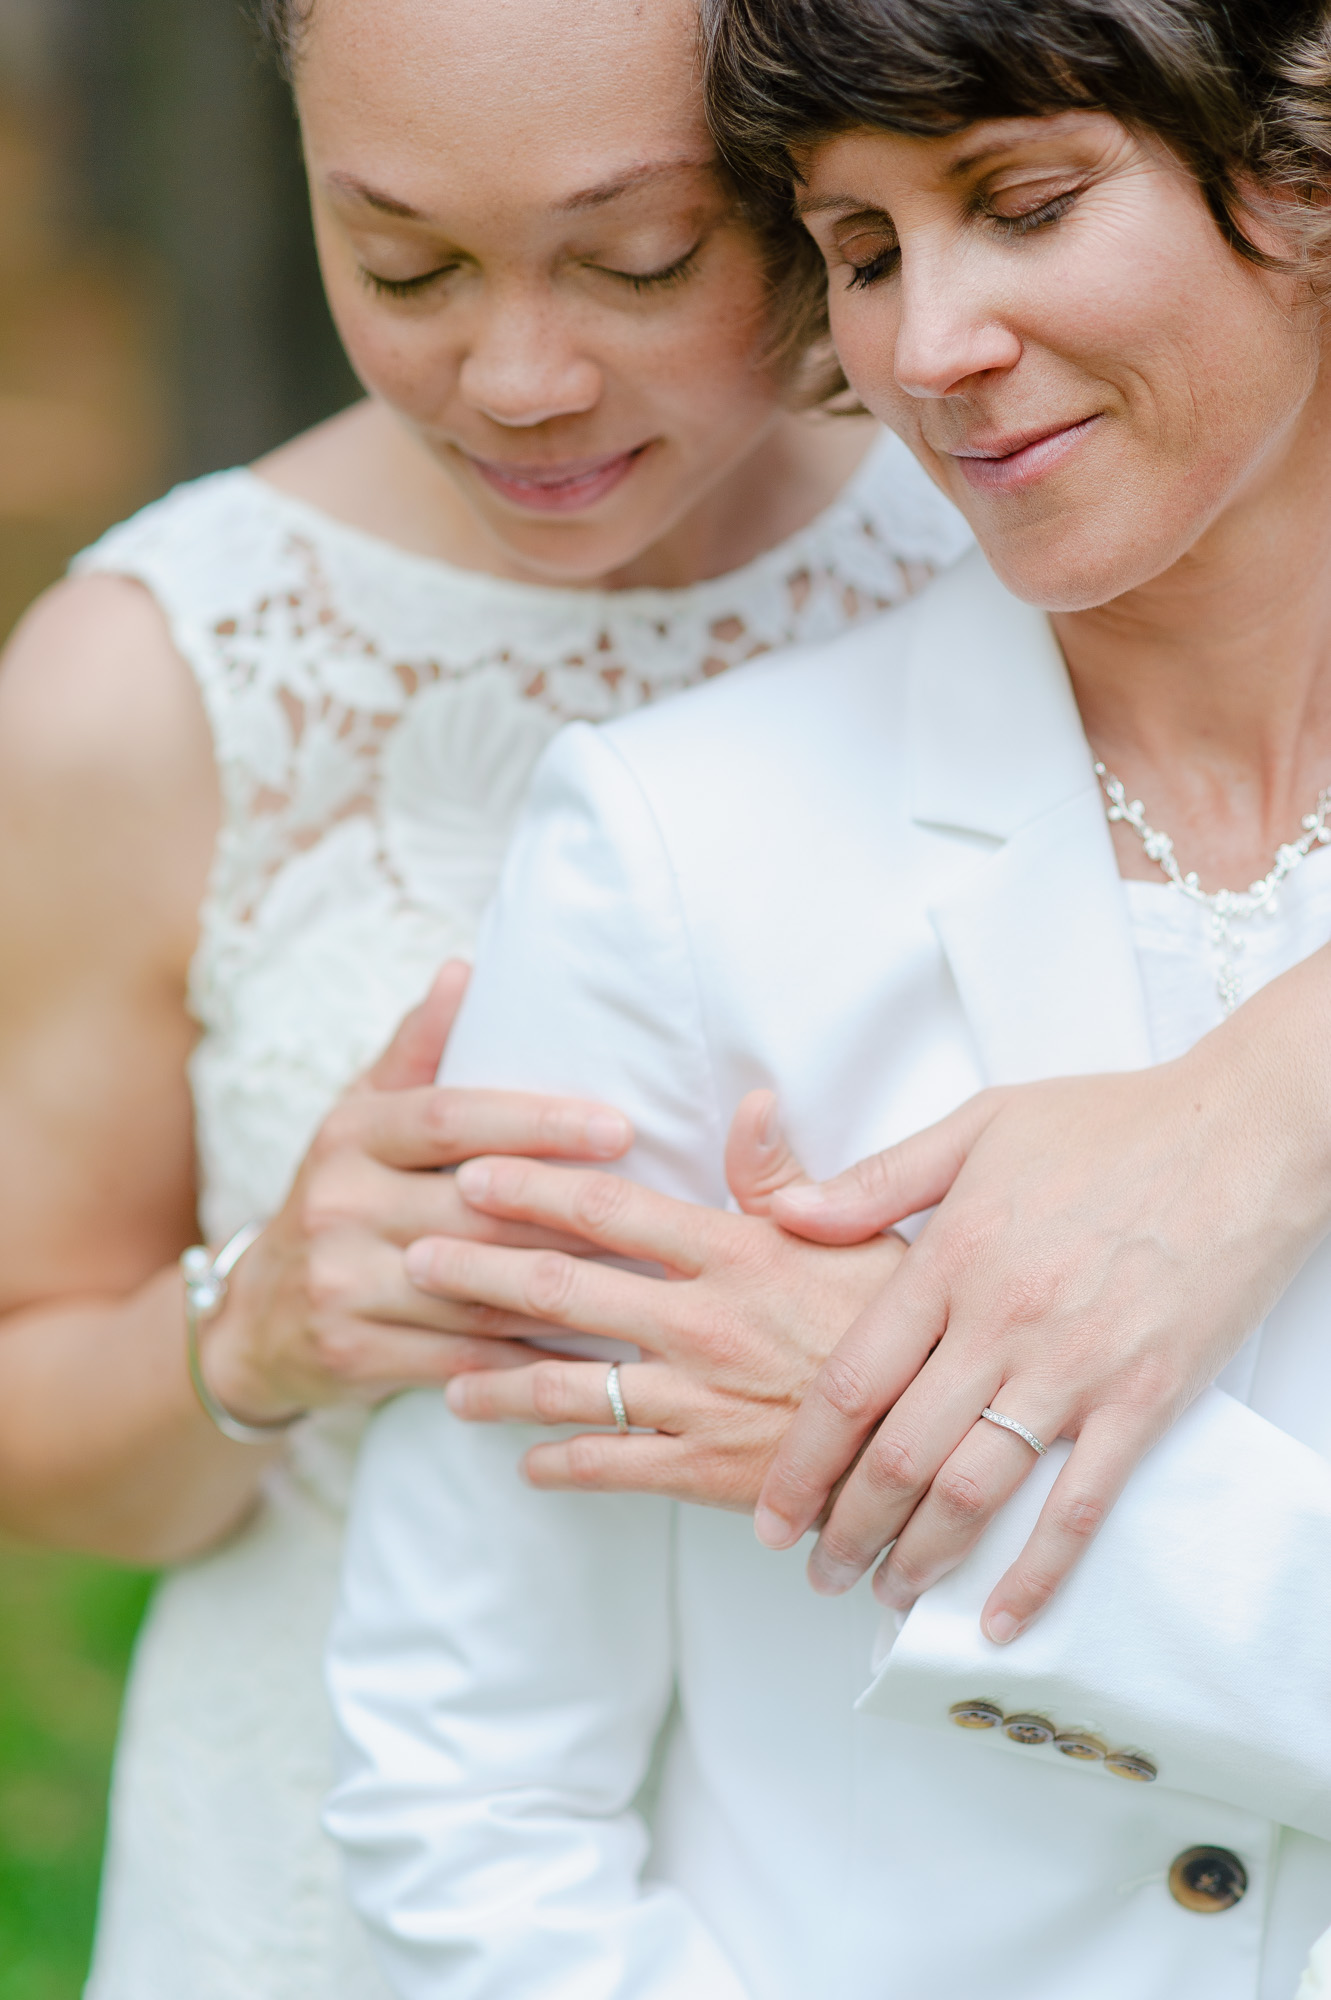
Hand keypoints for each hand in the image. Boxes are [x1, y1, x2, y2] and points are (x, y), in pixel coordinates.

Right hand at [201, 963, 633, 1422]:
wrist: (254, 1321)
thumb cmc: (341, 1199)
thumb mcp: (362, 1119)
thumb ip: (417, 1051)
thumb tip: (465, 969)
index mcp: (350, 1135)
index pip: (451, 1118)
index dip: (537, 1121)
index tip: (619, 1128)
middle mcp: (338, 1203)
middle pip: (475, 1208)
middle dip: (570, 1212)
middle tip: (655, 1213)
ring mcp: (340, 1283)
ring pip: (477, 1290)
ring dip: (567, 1292)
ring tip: (643, 1284)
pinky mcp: (352, 1353)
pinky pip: (463, 1360)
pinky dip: (532, 1361)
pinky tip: (592, 1354)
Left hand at [408, 1092, 906, 1507]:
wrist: (946, 1438)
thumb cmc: (905, 1328)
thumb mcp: (859, 1238)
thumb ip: (786, 1178)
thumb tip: (754, 1100)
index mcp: (733, 1253)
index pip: (608, 1209)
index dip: (530, 1187)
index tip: (469, 1171)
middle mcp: (700, 1322)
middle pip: (562, 1288)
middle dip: (477, 1269)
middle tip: (413, 1254)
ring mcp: (696, 1400)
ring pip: (566, 1387)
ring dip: (495, 1383)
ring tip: (446, 1384)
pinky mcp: (706, 1471)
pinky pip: (610, 1466)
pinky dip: (558, 1465)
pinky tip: (525, 1464)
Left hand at [756, 991, 1330, 1641]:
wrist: (1247, 1133)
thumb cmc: (1113, 1123)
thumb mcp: (979, 1126)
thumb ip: (878, 1180)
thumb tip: (786, 1215)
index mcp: (953, 1256)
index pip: (852, 1382)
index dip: (801, 1460)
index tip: (772, 1511)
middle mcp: (1001, 1322)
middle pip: (898, 1453)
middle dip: (846, 1529)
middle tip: (818, 1570)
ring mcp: (1075, 1367)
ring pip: (973, 1490)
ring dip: (920, 1558)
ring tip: (887, 1594)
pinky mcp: (1146, 1399)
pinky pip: (1079, 1506)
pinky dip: (1035, 1573)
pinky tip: (999, 1617)